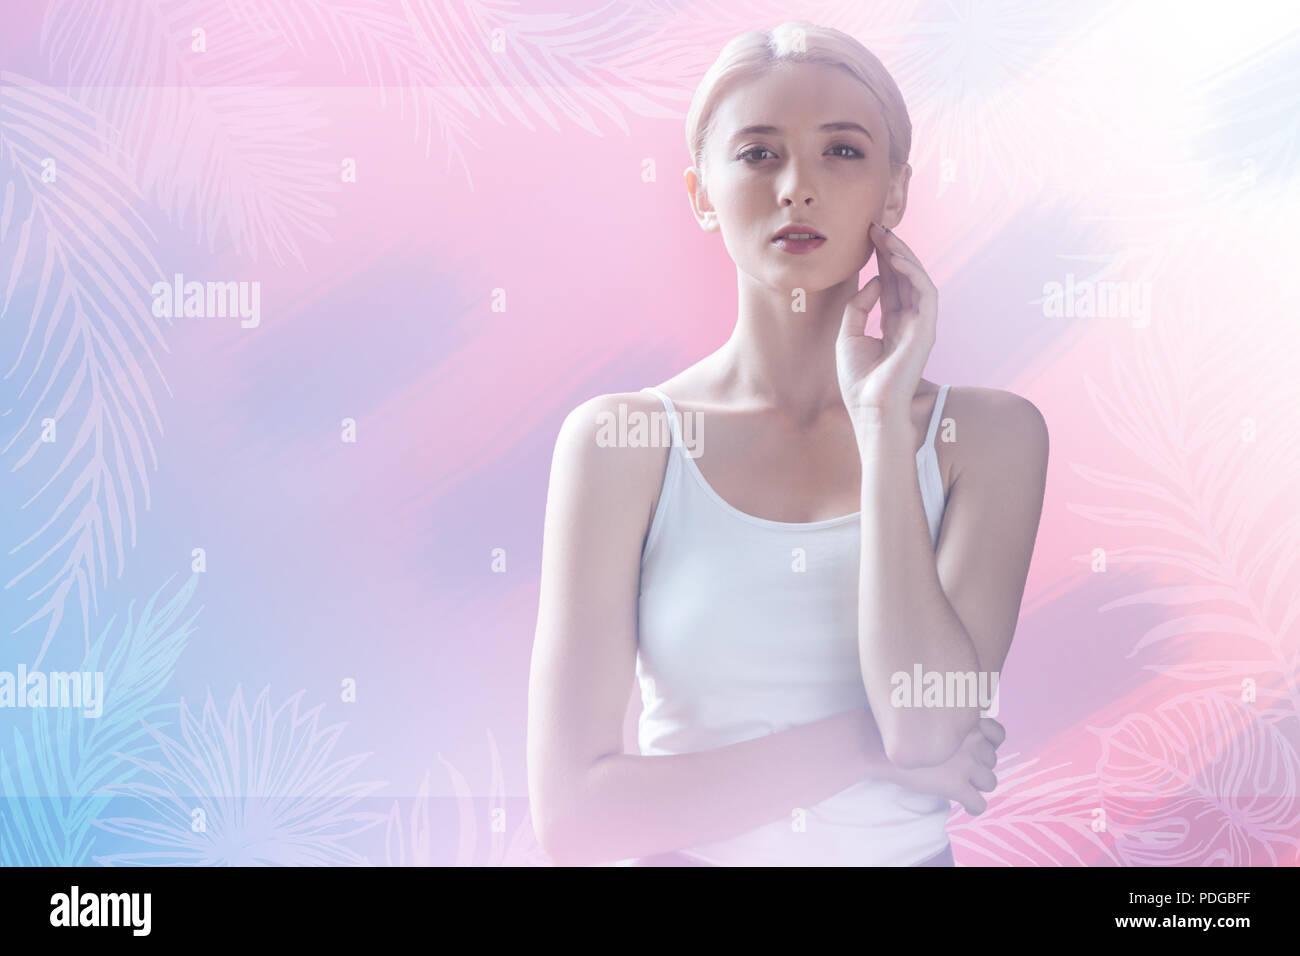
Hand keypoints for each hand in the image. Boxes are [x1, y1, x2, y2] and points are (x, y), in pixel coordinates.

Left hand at [836, 223, 938, 420]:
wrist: (869, 408)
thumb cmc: (859, 380)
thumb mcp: (849, 335)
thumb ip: (859, 306)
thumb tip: (875, 281)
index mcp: (893, 324)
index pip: (891, 283)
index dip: (881, 259)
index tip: (868, 236)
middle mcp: (910, 321)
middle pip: (904, 277)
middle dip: (891, 250)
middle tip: (875, 227)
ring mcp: (920, 325)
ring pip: (918, 280)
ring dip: (903, 255)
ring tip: (885, 236)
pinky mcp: (927, 330)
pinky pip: (926, 293)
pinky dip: (913, 273)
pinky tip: (896, 257)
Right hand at [889, 717, 1003, 815]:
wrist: (878, 746)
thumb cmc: (896, 728)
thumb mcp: (926, 713)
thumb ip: (947, 719)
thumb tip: (953, 726)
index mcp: (966, 722)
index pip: (998, 734)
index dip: (990, 742)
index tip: (976, 746)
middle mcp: (972, 741)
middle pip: (992, 759)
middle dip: (980, 764)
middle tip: (962, 766)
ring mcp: (966, 765)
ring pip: (990, 782)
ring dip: (980, 785)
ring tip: (967, 786)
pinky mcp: (956, 786)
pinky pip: (979, 804)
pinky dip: (974, 807)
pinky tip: (965, 806)